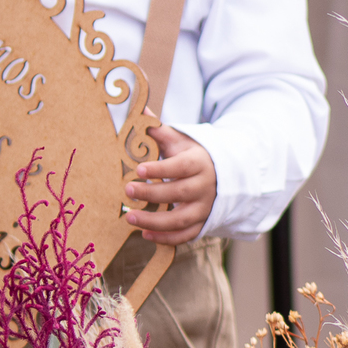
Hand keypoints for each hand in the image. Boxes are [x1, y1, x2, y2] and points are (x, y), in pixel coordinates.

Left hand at [125, 124, 216, 244]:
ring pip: (181, 219)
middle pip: (179, 193)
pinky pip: (185, 235)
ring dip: (154, 222)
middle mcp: (205, 187)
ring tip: (129, 217)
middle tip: (127, 190)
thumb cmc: (191, 155)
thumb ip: (158, 129)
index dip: (161, 169)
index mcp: (200, 163)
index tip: (139, 170)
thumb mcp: (179, 141)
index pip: (181, 166)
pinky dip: (166, 238)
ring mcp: (205, 208)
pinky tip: (144, 234)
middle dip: (152, 194)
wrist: (220, 175)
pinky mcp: (202, 223)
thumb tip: (138, 109)